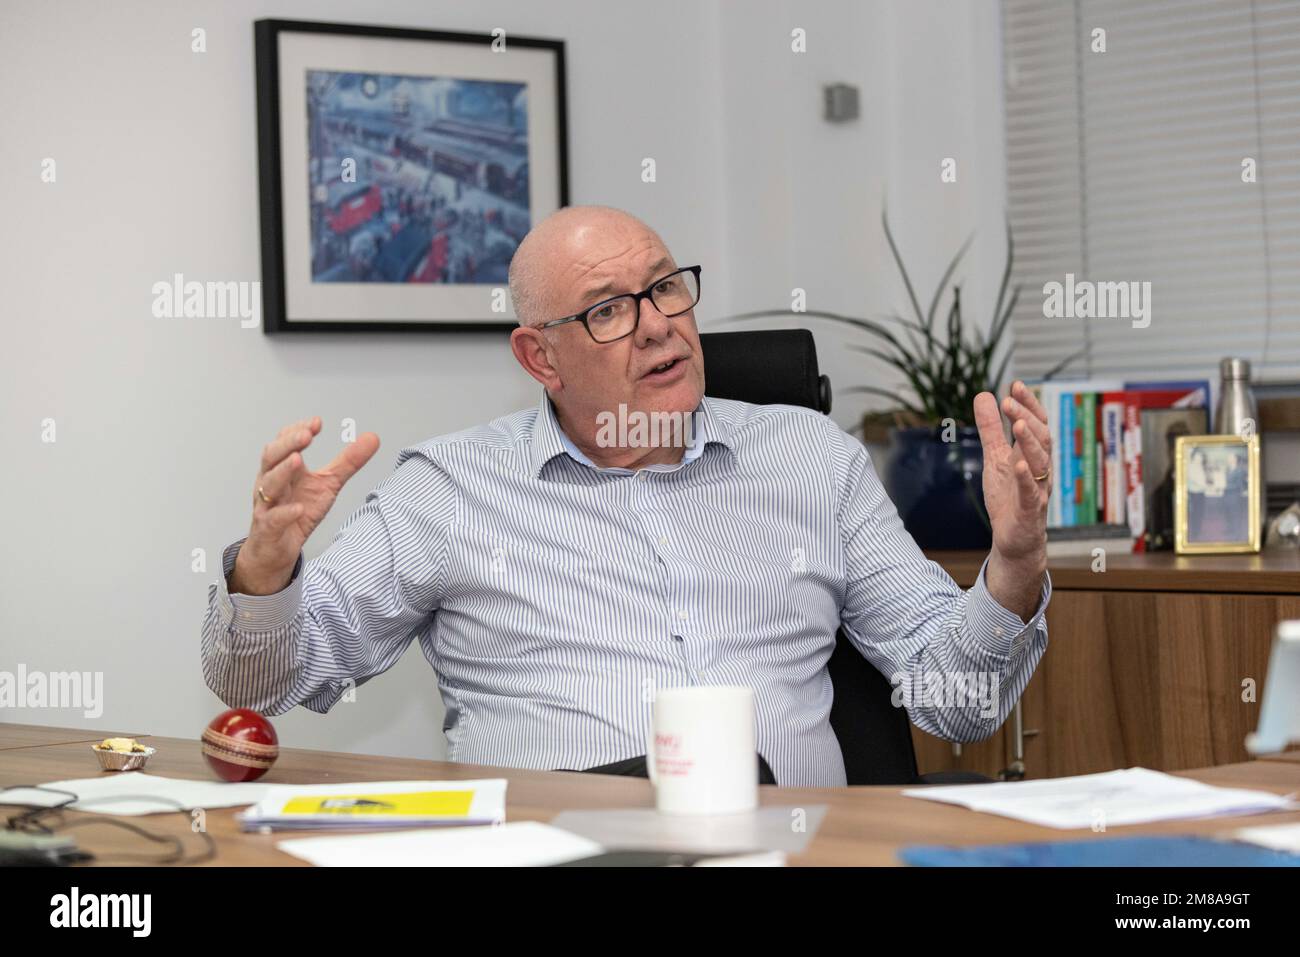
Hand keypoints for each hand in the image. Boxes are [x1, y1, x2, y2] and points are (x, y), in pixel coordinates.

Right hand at [230, 417, 379, 594]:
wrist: (277, 550)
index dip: (297, 431)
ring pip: (268, 485)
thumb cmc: (298, 512)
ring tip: (298, 460)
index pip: (284, 442)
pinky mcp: (268, 529)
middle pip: (271, 457)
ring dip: (282, 471)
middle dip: (287, 444)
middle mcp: (271, 482)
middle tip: (306, 435)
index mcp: (284, 468)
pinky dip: (285, 513)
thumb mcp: (328, 484)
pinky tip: (299, 508)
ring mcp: (267, 505)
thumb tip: (373, 437)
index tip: (317, 422)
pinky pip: (273, 519)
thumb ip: (348, 462)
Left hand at [973, 381, 1050, 570]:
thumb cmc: (1008, 496)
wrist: (1014, 538)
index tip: (1016, 384)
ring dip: (1030, 443)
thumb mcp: (995, 457)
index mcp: (1031, 454)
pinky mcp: (1029, 510)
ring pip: (1041, 463)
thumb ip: (991, 429)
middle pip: (1041, 439)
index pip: (1036, 424)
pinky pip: (1031, 493)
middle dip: (1026, 418)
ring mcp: (1037, 489)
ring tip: (1017, 425)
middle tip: (1009, 401)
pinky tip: (1018, 465)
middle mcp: (1039, 469)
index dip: (1028, 404)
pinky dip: (1025, 479)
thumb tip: (984, 395)